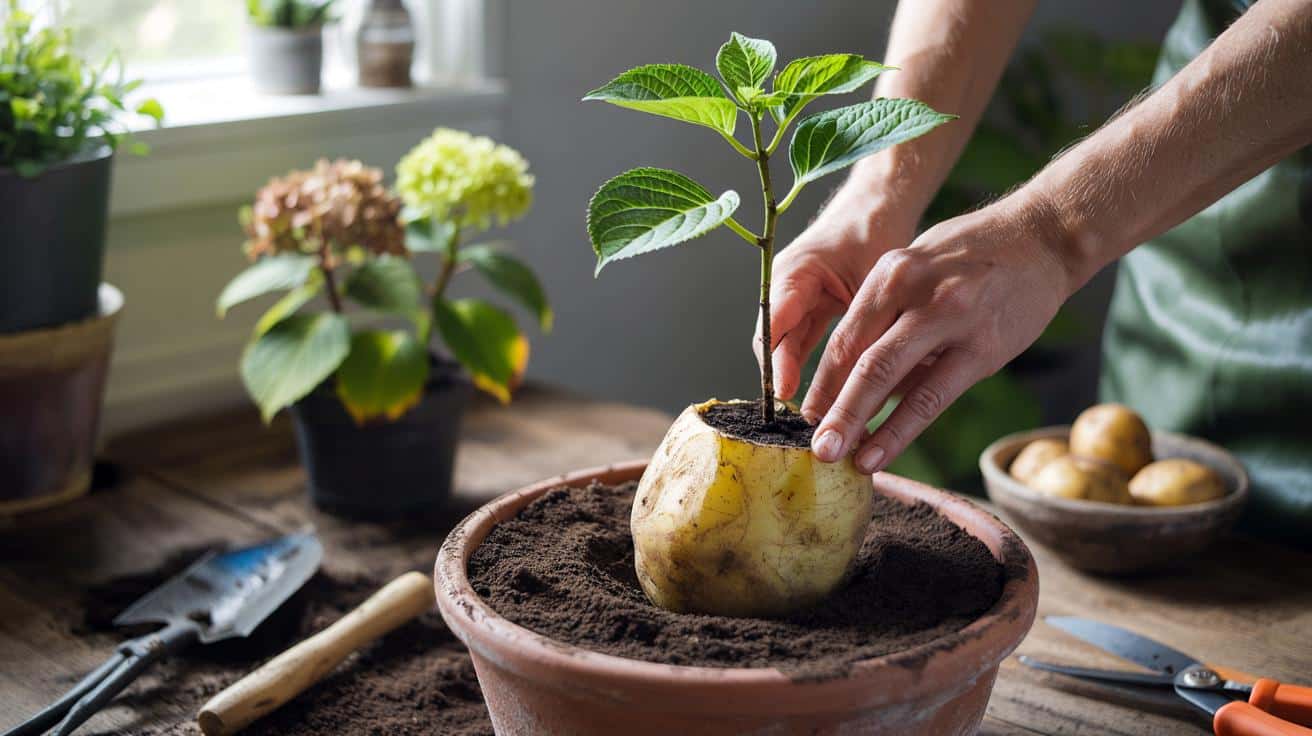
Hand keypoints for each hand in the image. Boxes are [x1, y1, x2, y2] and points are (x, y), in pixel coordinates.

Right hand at [756, 184, 918, 400]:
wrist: (875, 207)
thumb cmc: (874, 232)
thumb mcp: (873, 277)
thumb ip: (864, 320)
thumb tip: (869, 373)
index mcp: (793, 272)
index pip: (773, 323)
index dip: (776, 361)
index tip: (785, 391)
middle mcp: (783, 286)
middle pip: (772, 340)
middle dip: (780, 377)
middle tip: (800, 413)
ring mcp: (790, 297)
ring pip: (782, 346)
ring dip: (792, 376)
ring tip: (810, 412)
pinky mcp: (803, 306)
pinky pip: (797, 341)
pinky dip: (803, 366)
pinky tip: (819, 393)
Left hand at [803, 196, 1072, 473]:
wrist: (1044, 238)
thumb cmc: (973, 256)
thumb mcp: (918, 270)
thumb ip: (889, 320)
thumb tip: (861, 386)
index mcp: (891, 273)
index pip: (845, 337)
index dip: (820, 382)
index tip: (803, 415)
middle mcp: (915, 294)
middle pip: (861, 361)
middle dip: (832, 410)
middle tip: (813, 447)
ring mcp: (951, 321)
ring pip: (892, 381)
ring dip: (860, 425)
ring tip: (838, 457)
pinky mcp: (984, 349)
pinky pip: (932, 398)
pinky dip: (901, 429)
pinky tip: (881, 453)